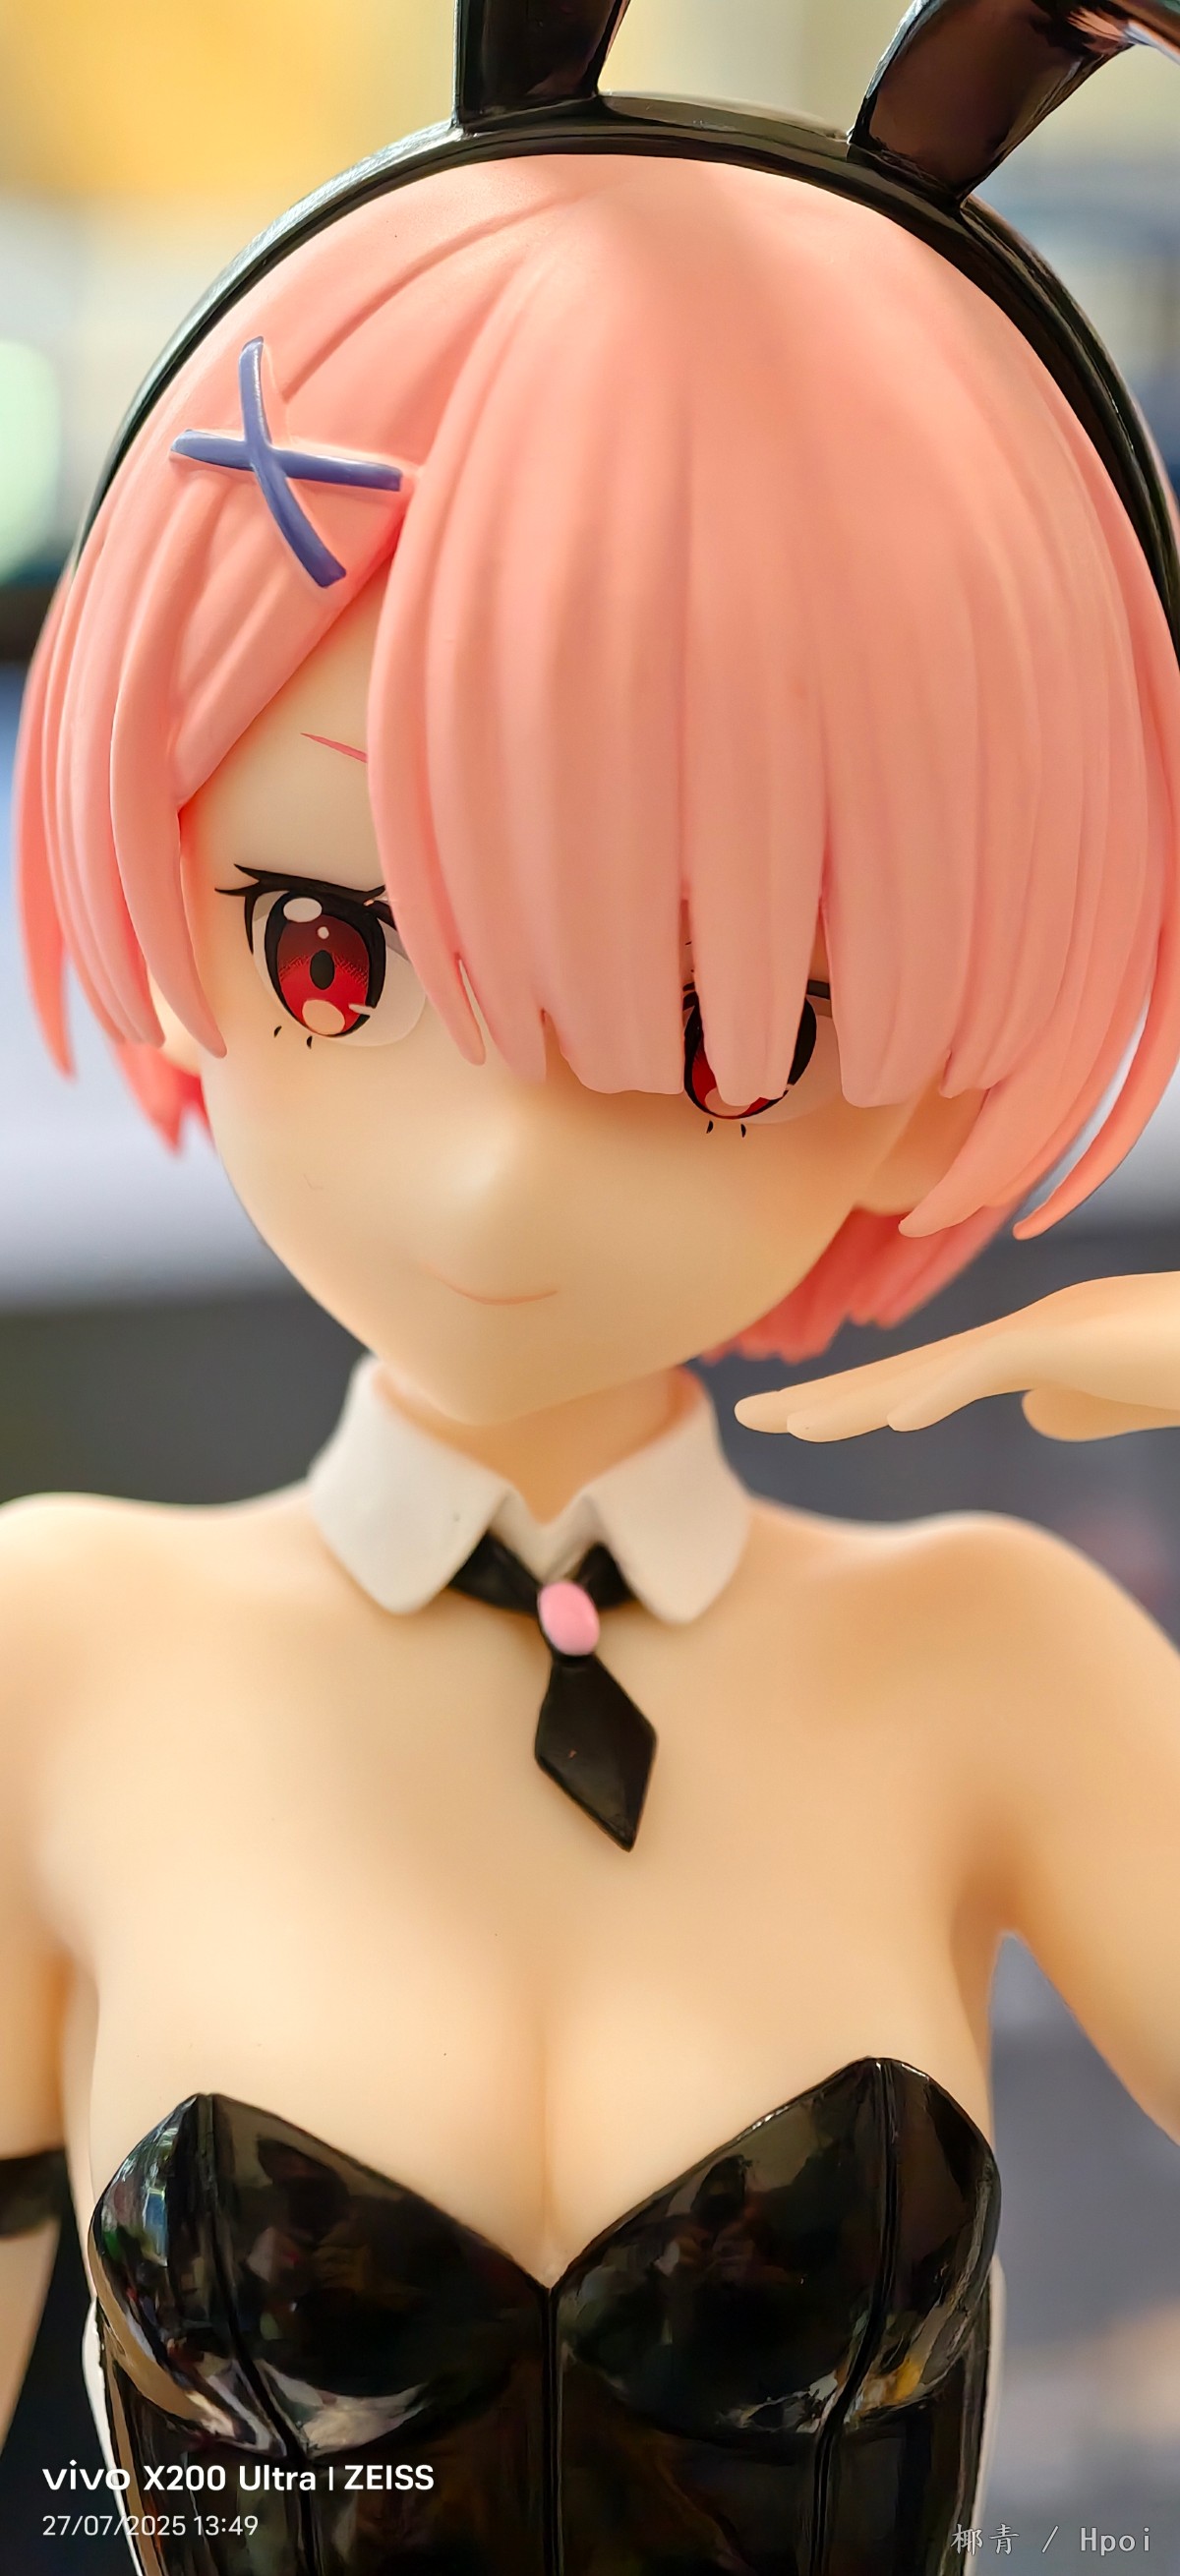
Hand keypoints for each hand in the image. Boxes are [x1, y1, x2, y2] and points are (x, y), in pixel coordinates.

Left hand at [735, 1273, 1179, 1441]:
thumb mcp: (1122, 1396)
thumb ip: (1080, 1404)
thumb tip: (1032, 1414)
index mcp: (1022, 1350)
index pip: (918, 1383)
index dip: (851, 1404)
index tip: (792, 1424)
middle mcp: (1016, 1332)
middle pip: (904, 1372)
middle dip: (825, 1396)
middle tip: (750, 1418)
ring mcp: (1040, 1330)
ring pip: (930, 1369)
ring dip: (859, 1400)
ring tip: (793, 1426)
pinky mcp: (1070, 1336)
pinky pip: (993, 1365)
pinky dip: (941, 1391)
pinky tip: (896, 1420)